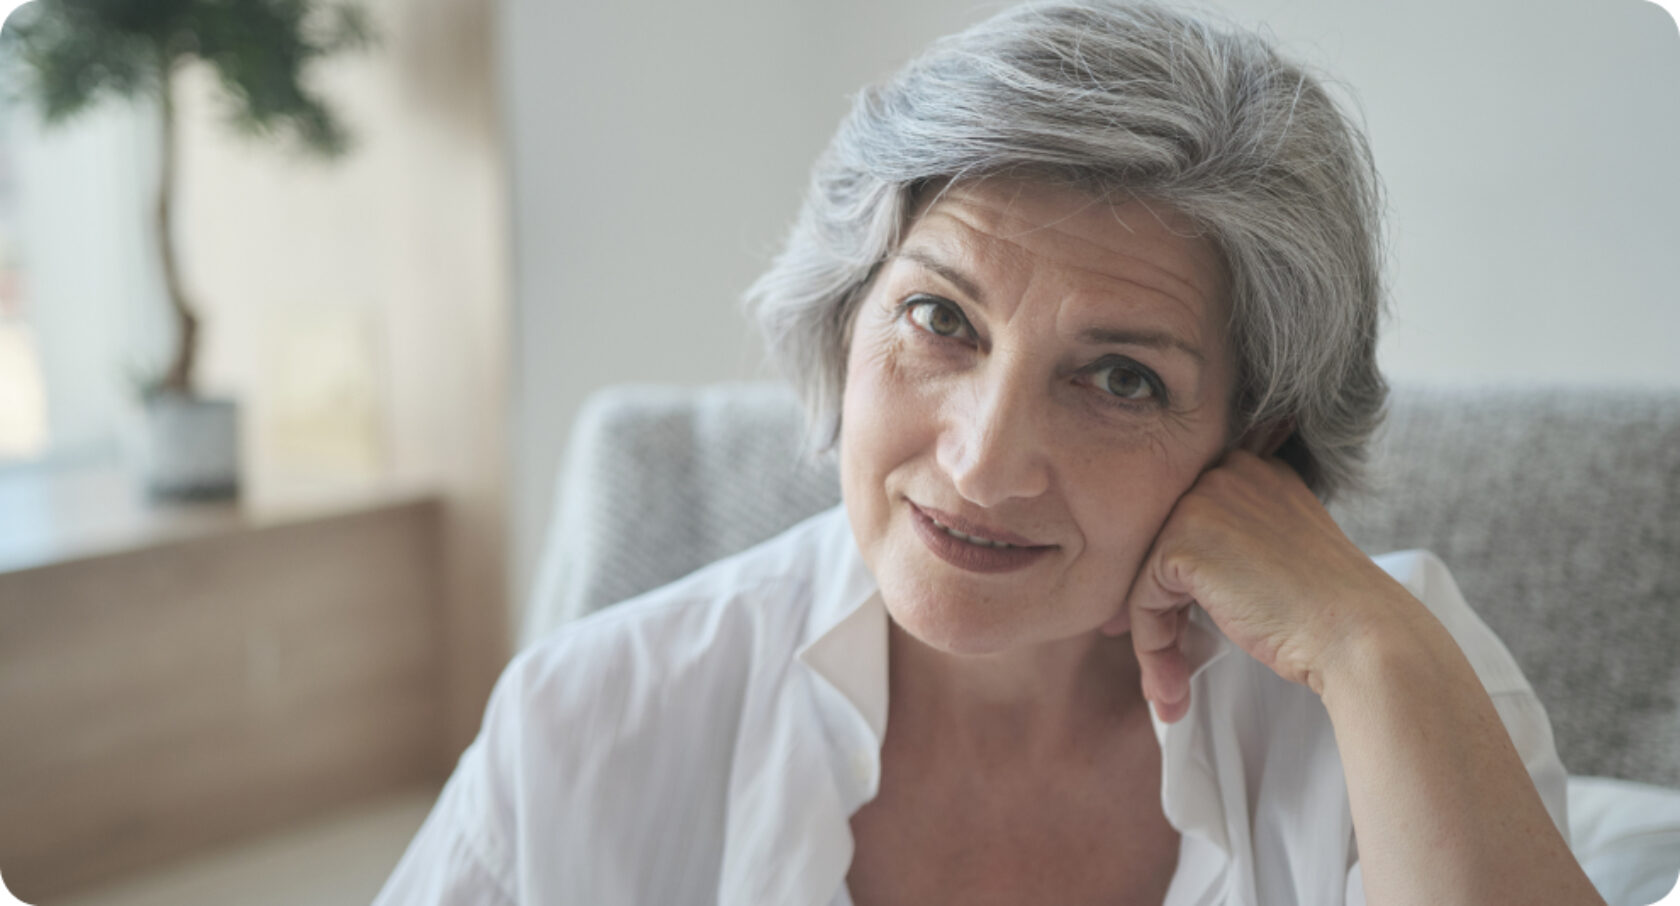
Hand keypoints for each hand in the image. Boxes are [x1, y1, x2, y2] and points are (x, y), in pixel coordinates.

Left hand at [1103, 449, 1421, 721]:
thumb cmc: (1329, 613)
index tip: (1181, 631)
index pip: (1195, 526)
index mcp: (1258, 471)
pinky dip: (1152, 646)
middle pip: (1165, 548)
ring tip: (1169, 691)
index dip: (1183, 584)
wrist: (1360, 635)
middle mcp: (1228, 473)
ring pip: (1149, 577)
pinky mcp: (1183, 541)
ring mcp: (1204, 502)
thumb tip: (1174, 576)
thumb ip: (1236, 547)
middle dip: (1162, 613)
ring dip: (1155, 640)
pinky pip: (1143, 600)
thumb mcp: (1281, 556)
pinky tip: (1171, 685)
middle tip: (1171, 669)